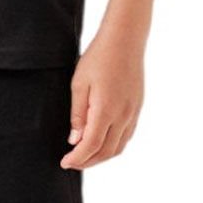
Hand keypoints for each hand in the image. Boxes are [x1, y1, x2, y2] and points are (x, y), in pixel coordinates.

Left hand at [60, 31, 144, 169]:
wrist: (125, 39)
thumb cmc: (98, 57)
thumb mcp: (79, 83)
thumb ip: (77, 114)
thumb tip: (75, 140)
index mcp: (106, 110)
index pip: (91, 146)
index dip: (78, 158)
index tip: (65, 163)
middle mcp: (123, 115)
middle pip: (106, 151)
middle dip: (88, 161)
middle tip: (72, 162)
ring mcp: (133, 112)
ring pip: (119, 147)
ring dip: (102, 156)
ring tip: (85, 155)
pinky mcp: (137, 107)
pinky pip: (127, 135)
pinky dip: (114, 145)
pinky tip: (103, 141)